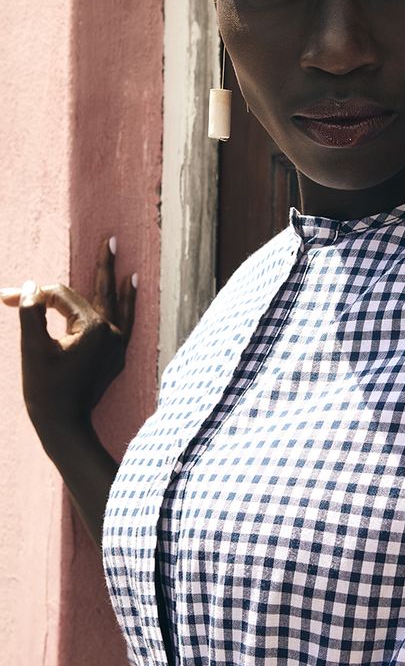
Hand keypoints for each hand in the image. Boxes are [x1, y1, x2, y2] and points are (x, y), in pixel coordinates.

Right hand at [1, 237, 135, 434]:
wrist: (65, 427)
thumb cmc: (45, 391)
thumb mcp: (32, 350)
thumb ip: (31, 313)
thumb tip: (28, 286)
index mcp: (94, 328)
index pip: (62, 298)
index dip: (34, 296)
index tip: (4, 300)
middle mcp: (112, 332)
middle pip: (99, 290)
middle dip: (102, 263)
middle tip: (111, 238)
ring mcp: (118, 344)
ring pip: (114, 302)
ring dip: (113, 278)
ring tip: (118, 253)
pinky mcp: (117, 354)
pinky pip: (125, 319)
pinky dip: (127, 301)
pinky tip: (132, 286)